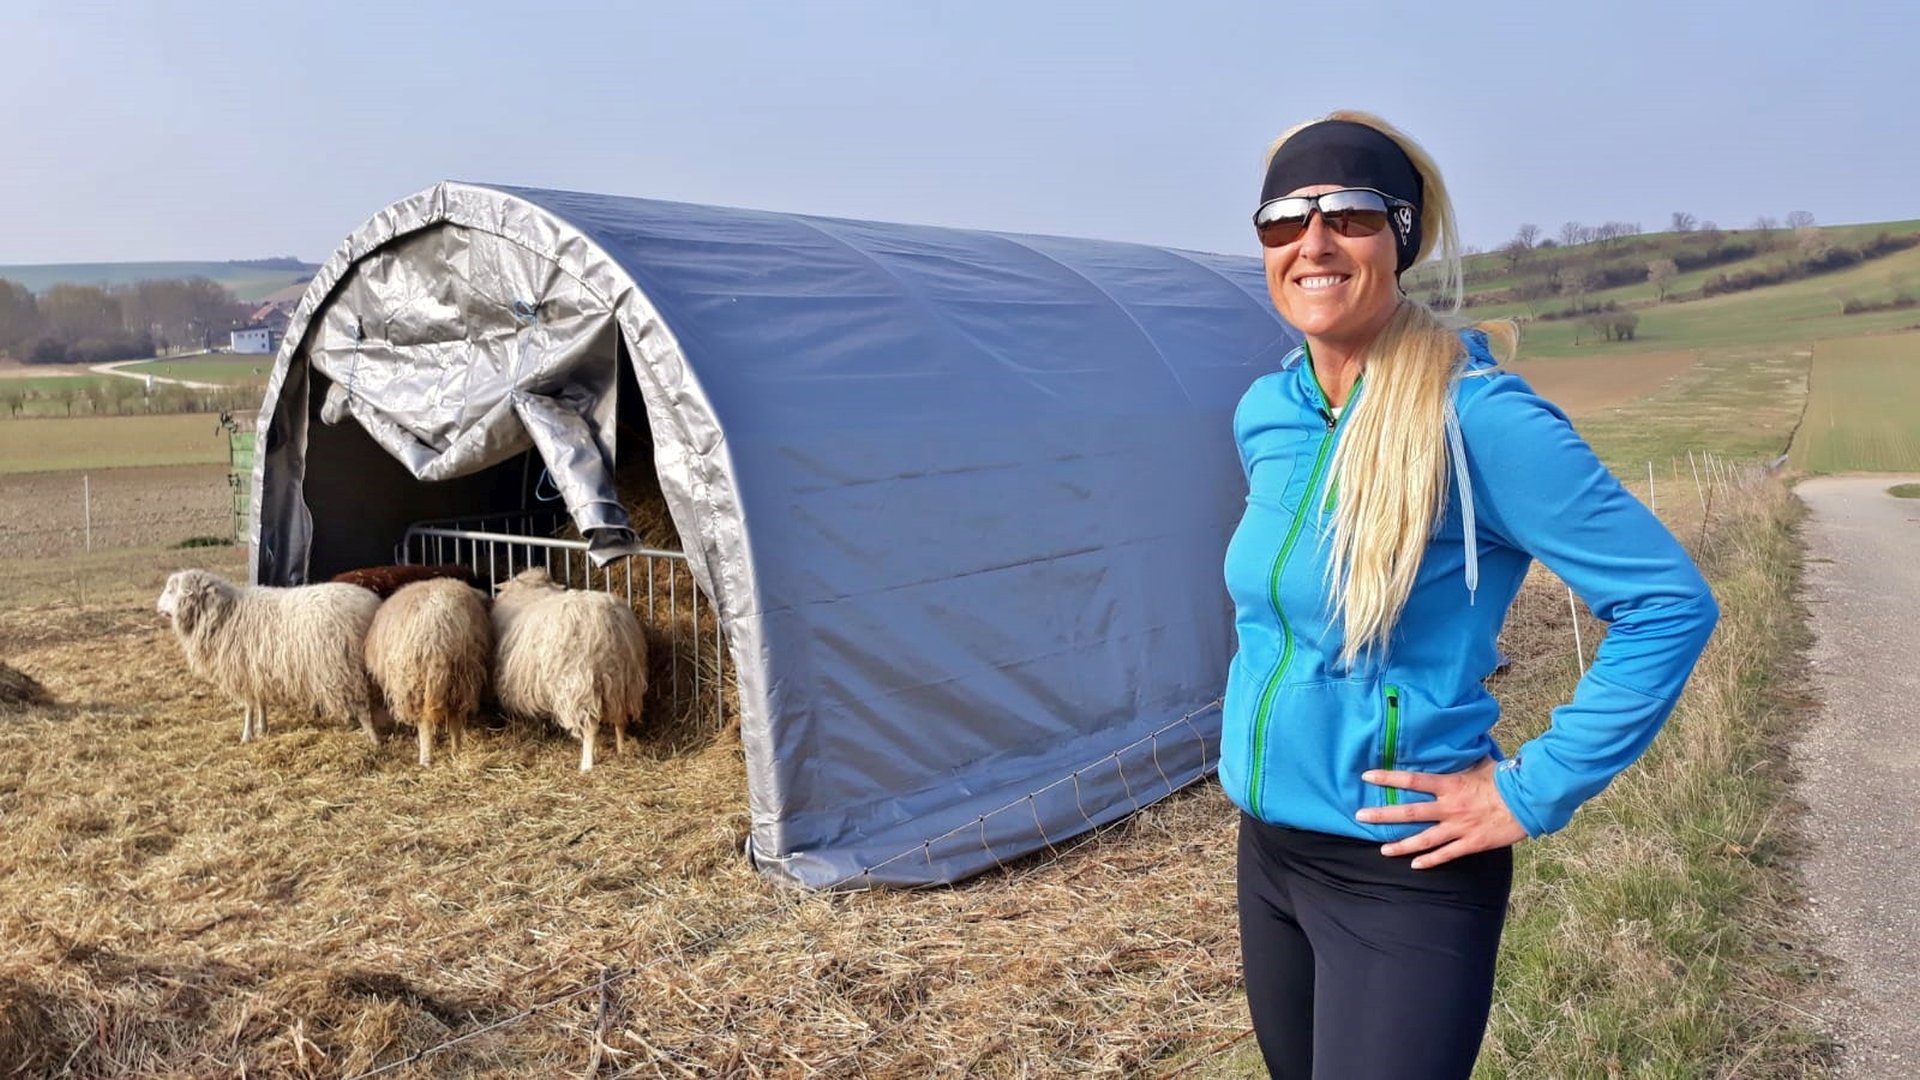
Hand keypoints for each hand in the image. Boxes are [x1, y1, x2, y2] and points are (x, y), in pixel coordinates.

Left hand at [1355, 758, 1527, 868]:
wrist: (1529, 801)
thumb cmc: (1505, 779)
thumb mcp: (1481, 763)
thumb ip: (1463, 758)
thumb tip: (1455, 741)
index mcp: (1450, 785)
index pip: (1412, 780)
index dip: (1388, 778)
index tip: (1367, 776)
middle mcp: (1449, 807)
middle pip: (1409, 812)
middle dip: (1382, 814)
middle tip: (1360, 816)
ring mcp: (1459, 827)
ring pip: (1423, 839)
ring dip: (1401, 845)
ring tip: (1382, 849)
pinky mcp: (1472, 843)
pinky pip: (1447, 855)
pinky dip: (1430, 861)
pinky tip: (1415, 865)